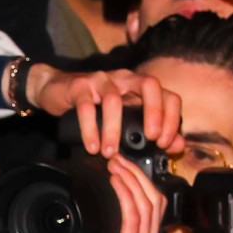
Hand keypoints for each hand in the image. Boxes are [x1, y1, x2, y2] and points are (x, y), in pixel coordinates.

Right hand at [27, 66, 185, 158]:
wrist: (55, 89)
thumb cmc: (93, 105)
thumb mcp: (123, 117)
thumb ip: (149, 129)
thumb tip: (177, 145)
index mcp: (139, 87)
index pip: (167, 95)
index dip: (171, 118)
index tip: (164, 143)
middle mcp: (125, 79)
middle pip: (149, 85)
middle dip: (154, 112)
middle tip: (151, 139)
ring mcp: (101, 80)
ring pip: (114, 101)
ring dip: (114, 130)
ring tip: (110, 153)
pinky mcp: (79, 87)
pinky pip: (86, 107)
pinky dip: (90, 129)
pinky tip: (92, 147)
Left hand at [61, 156, 165, 232]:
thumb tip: (82, 212)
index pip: (152, 204)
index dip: (140, 180)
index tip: (121, 165)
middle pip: (154, 199)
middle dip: (136, 173)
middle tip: (117, 158)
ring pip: (146, 205)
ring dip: (130, 180)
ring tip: (115, 165)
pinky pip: (133, 219)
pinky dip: (125, 197)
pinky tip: (115, 184)